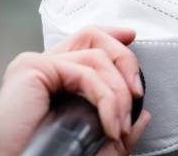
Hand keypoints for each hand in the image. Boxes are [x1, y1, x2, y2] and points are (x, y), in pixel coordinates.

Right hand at [0, 26, 150, 155]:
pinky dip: (105, 99)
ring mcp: (34, 64)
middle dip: (124, 60)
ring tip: (119, 126)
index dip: (112, 35)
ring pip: (95, 56)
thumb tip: (144, 115)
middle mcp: (40, 64)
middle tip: (136, 96)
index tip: (132, 37)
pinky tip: (109, 125)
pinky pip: (85, 73)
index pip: (84, 39)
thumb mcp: (92, 142)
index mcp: (50, 76)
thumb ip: (116, 126)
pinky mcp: (33, 69)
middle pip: (93, 37)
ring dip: (118, 92)